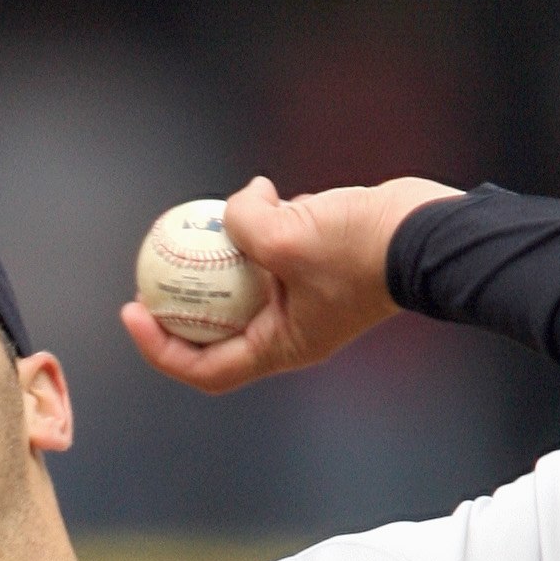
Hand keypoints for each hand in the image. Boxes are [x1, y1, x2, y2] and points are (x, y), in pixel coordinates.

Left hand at [121, 173, 461, 396]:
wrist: (428, 231)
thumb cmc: (363, 247)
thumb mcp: (289, 236)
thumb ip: (245, 225)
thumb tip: (233, 207)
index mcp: (280, 346)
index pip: (205, 368)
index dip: (161, 348)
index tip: (132, 311)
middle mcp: (288, 330)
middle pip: (216, 327)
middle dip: (182, 299)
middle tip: (151, 266)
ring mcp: (303, 298)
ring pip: (243, 283)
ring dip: (222, 252)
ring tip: (209, 217)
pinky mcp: (317, 264)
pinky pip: (272, 252)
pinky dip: (258, 227)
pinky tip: (260, 192)